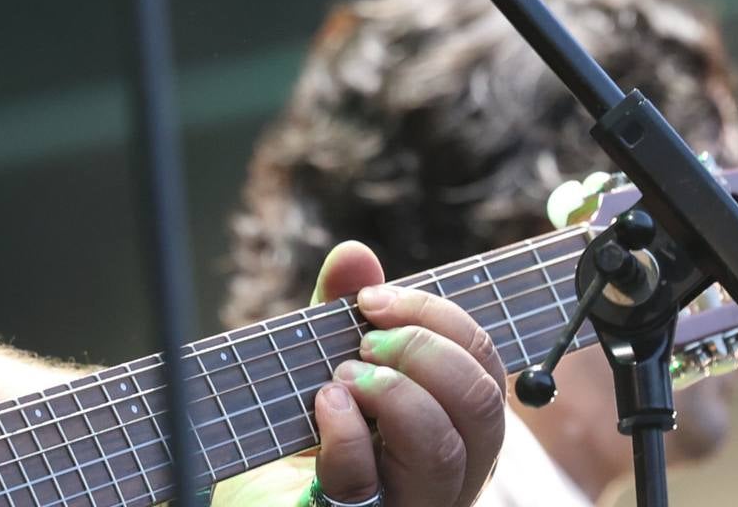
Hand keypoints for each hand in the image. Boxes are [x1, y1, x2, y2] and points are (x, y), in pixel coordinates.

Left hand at [302, 241, 508, 506]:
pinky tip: (324, 407)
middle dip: (424, 353)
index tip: (375, 302)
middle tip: (365, 344)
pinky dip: (343, 432)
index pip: (485, 369)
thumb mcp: (321, 368)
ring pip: (442, 452)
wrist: (252, 496)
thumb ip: (339, 319)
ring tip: (342, 379)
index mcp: (453, 429)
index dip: (442, 321)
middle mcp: (449, 474)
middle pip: (483, 408)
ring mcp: (411, 504)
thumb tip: (355, 255)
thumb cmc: (297, 439)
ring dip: (392, 393)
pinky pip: (365, 480)